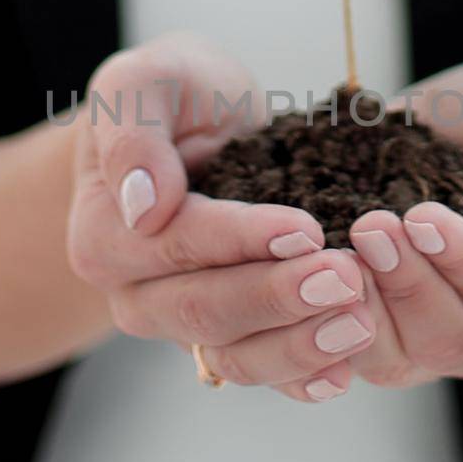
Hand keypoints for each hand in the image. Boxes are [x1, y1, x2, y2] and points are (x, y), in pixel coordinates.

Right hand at [66, 33, 377, 401]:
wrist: (204, 126)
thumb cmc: (174, 97)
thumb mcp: (147, 82)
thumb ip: (132, 131)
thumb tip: (141, 204)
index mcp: (103, 234)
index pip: (174, 245)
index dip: (239, 240)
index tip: (302, 228)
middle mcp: (137, 294)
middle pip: (202, 311)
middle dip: (277, 297)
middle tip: (346, 276)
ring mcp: (184, 326)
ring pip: (234, 356)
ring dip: (298, 346)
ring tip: (358, 320)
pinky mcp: (234, 338)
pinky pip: (264, 372)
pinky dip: (304, 379)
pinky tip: (346, 370)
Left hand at [344, 60, 462, 386]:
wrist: (451, 133)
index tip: (422, 215)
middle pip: (450, 339)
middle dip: (408, 284)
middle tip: (371, 226)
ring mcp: (426, 344)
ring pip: (397, 358)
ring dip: (364, 307)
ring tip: (337, 252)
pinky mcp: (372, 342)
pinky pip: (348, 357)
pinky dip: (324, 327)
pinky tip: (306, 280)